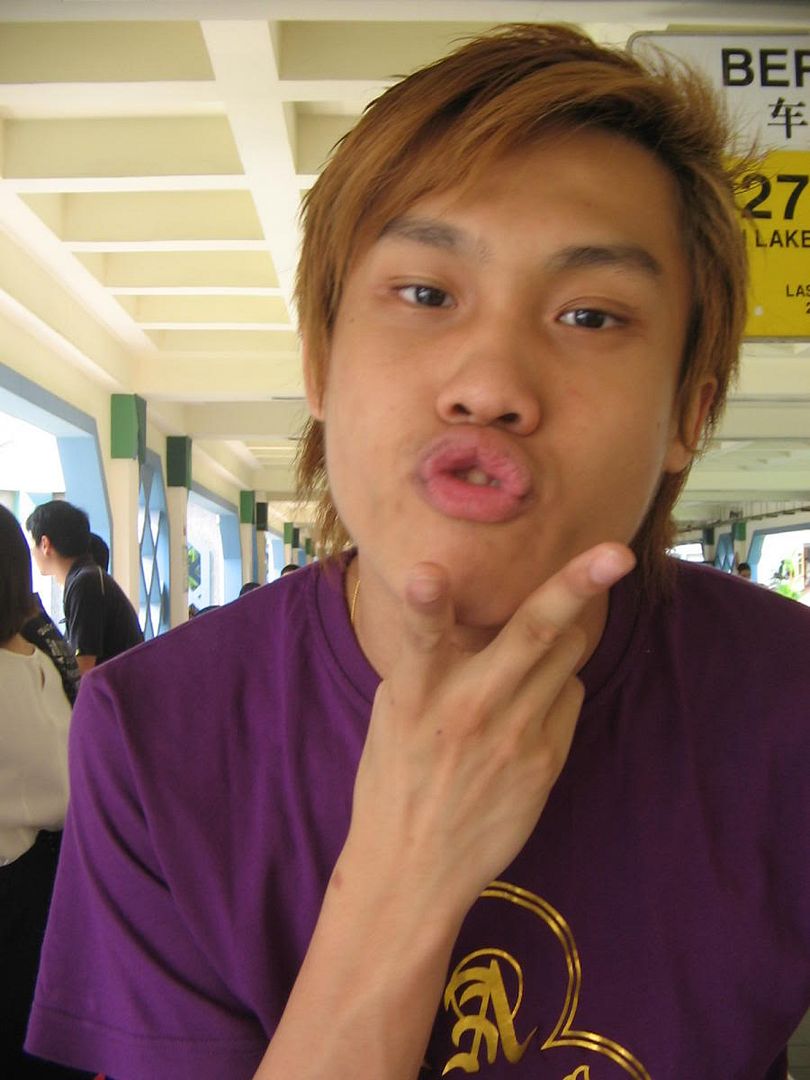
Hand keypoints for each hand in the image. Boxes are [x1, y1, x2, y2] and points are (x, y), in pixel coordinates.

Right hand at [343, 542, 635, 918]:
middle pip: (535, 632)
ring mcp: (516, 735)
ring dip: (561, 632)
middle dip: (577, 585)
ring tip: (539, 641)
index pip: (421, 636)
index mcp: (417, 692)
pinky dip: (556, 686)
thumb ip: (433, 660)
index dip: (426, 602)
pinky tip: (527, 708)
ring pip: (568, 652)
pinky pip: (570, 694)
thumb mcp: (394, 712)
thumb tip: (476, 613)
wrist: (415, 867)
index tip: (429, 574)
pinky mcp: (547, 761)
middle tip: (617, 553)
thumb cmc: (395, 777)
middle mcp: (470, 708)